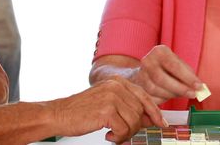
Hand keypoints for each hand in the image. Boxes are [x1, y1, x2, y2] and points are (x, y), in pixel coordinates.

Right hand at [53, 78, 167, 142]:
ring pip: (134, 121)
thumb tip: (149, 118)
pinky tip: (108, 135)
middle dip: (135, 127)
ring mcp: (112, 97)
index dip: (154, 112)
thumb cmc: (81, 111)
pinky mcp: (106, 111)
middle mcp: (116, 86)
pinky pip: (123, 129)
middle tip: (122, 134)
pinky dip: (118, 137)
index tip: (161, 123)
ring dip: (125, 134)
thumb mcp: (107, 102)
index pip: (144, 96)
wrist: (58, 114)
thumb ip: (127, 106)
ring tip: (113, 134)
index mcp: (118, 81)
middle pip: (140, 111)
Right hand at [129, 45, 202, 102]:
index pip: (174, 66)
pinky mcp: (138, 87)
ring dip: (172, 95)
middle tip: (193, 94)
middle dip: (180, 88)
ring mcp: (141, 75)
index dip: (187, 78)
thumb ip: (188, 74)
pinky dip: (163, 99)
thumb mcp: (179, 64)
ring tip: (181, 94)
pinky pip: (151, 97)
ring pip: (156, 90)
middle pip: (162, 79)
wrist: (148, 69)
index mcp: (159, 51)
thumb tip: (198, 88)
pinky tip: (170, 96)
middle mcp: (147, 61)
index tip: (199, 86)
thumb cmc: (167, 67)